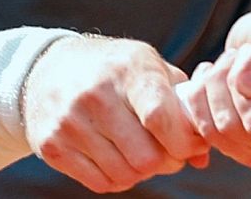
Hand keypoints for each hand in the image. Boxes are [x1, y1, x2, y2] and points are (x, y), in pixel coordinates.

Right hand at [22, 36, 209, 192]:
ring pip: (125, 175)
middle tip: (167, 153)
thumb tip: (203, 153)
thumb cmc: (113, 69)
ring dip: (142, 172)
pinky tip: (117, 158)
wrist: (48, 68)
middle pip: (146, 157)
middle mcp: (95, 94)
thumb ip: (181, 105)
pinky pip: (101, 183)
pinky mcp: (52, 146)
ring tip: (141, 153)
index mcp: (128, 69)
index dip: (183, 142)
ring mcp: (70, 122)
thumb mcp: (149, 68)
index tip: (190, 144)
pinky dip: (117, 178)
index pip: (159, 118)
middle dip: (166, 162)